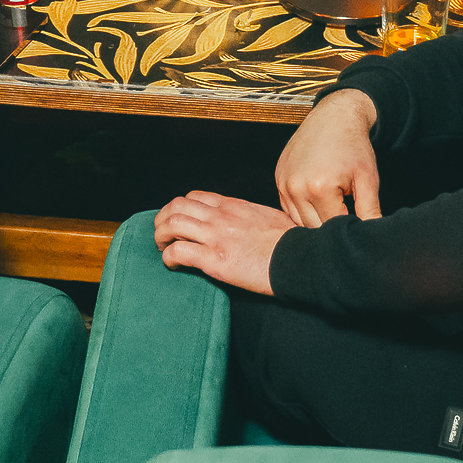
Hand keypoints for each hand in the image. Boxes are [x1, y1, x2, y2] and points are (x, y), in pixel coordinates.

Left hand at [153, 192, 293, 294]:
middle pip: (177, 206)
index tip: (179, 222)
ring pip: (172, 224)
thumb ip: (252, 218)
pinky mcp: (215, 259)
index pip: (195, 197)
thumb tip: (250, 225)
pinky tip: (172, 265)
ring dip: (160, 236)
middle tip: (162, 234)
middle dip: (163, 219)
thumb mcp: (270, 218)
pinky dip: (168, 257)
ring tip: (162, 248)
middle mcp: (221, 217)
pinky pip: (178, 251)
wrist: (302, 259)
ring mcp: (216, 236)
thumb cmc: (292, 243)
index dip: (180, 208)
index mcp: (234, 206)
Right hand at [276, 88, 380, 226]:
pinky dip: (303, 207)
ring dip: (316, 217)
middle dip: (331, 222)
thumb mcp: (368, 179)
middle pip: (314, 227)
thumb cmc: (354, 146)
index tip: (357, 216)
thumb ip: (370, 211)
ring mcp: (283, 182)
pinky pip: (289, 207)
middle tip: (346, 206)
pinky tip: (318, 194)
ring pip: (299, 220)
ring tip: (332, 199)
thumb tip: (374, 237)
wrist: (335, 116)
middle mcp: (295, 187)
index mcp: (319, 188)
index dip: (347, 226)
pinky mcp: (278, 178)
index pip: (332, 228)